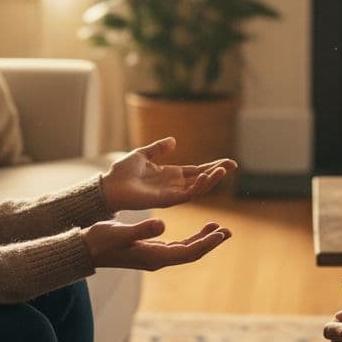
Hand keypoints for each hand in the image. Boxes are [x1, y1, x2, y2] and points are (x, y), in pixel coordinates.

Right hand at [82, 217, 230, 270]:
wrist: (86, 249)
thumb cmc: (101, 240)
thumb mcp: (121, 232)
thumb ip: (141, 229)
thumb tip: (162, 225)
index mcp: (154, 256)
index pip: (188, 252)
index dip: (207, 243)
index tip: (222, 233)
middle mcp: (157, 259)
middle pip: (192, 253)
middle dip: (211, 242)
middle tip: (229, 231)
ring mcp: (154, 256)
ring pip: (186, 250)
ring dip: (203, 240)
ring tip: (219, 228)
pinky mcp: (150, 251)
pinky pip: (178, 247)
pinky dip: (191, 239)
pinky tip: (198, 231)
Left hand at [100, 137, 236, 212]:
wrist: (109, 186)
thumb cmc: (121, 172)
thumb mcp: (142, 154)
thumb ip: (158, 149)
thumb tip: (174, 141)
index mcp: (169, 174)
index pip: (195, 170)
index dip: (211, 166)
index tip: (228, 162)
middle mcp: (173, 185)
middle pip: (201, 179)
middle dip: (217, 173)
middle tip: (232, 165)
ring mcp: (171, 193)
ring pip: (198, 188)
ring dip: (211, 180)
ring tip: (223, 170)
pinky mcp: (166, 200)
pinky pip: (187, 194)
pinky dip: (198, 186)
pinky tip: (205, 176)